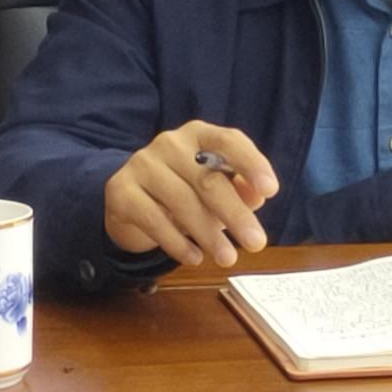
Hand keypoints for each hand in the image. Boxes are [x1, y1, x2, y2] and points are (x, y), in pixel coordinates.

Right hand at [104, 120, 278, 267]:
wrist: (129, 199)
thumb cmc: (184, 190)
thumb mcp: (214, 187)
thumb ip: (239, 189)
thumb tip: (258, 197)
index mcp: (199, 133)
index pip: (229, 141)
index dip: (252, 164)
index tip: (271, 190)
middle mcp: (170, 142)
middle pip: (207, 178)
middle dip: (235, 213)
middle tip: (257, 243)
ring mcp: (142, 164)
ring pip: (182, 201)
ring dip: (209, 234)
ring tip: (227, 258)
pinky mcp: (120, 190)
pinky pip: (153, 219)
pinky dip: (177, 242)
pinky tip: (194, 258)